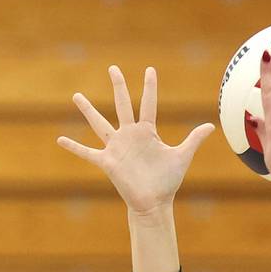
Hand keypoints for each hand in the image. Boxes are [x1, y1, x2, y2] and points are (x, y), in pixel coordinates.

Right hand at [57, 66, 214, 214]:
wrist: (155, 203)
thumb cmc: (168, 182)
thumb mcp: (182, 157)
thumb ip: (194, 140)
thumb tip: (211, 125)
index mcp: (147, 132)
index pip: (148, 104)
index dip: (150, 88)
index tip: (150, 70)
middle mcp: (130, 135)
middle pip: (122, 105)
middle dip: (118, 86)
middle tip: (113, 68)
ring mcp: (117, 147)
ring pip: (100, 123)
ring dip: (88, 110)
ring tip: (76, 96)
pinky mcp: (108, 162)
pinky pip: (87, 153)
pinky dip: (74, 147)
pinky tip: (60, 139)